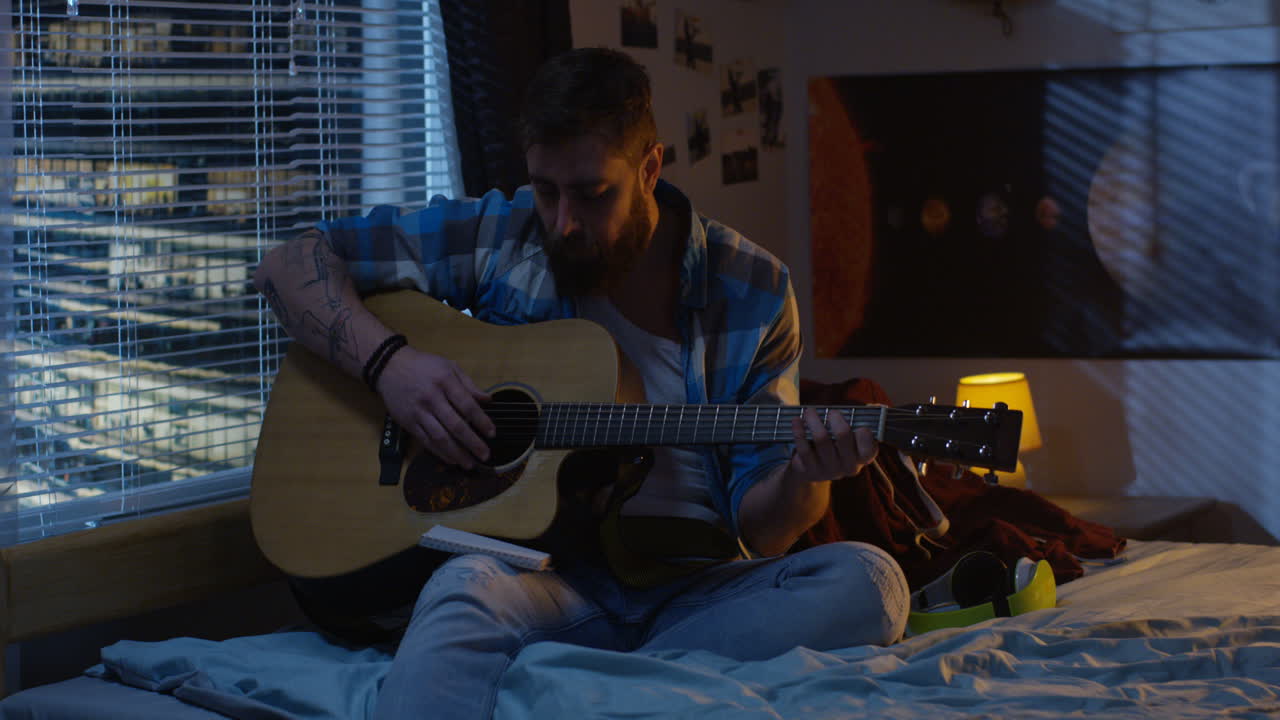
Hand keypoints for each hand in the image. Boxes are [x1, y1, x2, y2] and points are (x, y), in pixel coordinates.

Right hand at [376, 346, 494, 468]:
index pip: (467, 405)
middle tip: (484, 455)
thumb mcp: (448, 366)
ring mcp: (419, 412)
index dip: (481, 421)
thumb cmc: (423, 366)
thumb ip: (469, 384)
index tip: (492, 433)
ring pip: (439, 437)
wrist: (390, 367)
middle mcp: (432, 398)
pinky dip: (439, 452)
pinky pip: (425, 441)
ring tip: (469, 463)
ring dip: (456, 453)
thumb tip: (487, 399)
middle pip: (455, 425)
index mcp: (445, 382)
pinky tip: (451, 459)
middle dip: (472, 443)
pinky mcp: (408, 422)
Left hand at [788, 407, 877, 482]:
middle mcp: (847, 466)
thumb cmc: (836, 445)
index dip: (865, 435)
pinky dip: (799, 431)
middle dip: (835, 418)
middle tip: (831, 411)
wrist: (813, 470)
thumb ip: (860, 421)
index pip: (869, 448)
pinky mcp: (810, 471)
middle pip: (843, 436)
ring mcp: (828, 470)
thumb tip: (876, 406)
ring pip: (821, 439)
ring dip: (814, 420)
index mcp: (862, 457)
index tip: (858, 423)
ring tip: (809, 411)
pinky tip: (796, 421)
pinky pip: (803, 448)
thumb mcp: (850, 437)